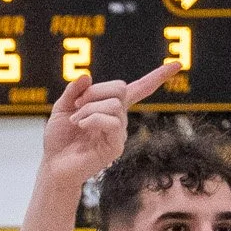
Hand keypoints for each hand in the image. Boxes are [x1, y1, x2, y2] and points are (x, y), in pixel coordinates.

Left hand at [40, 63, 180, 184]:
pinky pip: (111, 122)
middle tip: (77, 105)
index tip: (177, 64)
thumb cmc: (59, 139)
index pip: (138, 89)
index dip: (157, 77)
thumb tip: (87, 76)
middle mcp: (119, 119)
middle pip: (120, 88)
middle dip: (95, 91)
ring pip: (114, 105)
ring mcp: (119, 132)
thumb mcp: (62, 108)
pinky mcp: (116, 146)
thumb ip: (73, 91)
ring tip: (75, 122)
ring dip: (88, 108)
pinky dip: (92, 119)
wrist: (53, 165)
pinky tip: (81, 126)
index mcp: (109, 107)